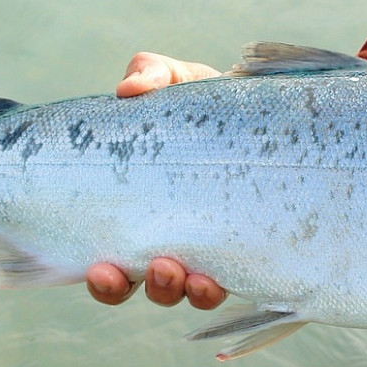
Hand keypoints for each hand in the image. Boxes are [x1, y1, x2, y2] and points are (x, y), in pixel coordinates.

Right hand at [85, 52, 227, 307]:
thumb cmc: (207, 102)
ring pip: (187, 291)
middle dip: (148, 287)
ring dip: (183, 290)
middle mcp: (171, 239)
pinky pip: (232, 280)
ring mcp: (210, 247)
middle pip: (148, 286)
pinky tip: (217, 278)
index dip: (104, 278)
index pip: (112, 260)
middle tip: (156, 270)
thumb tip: (129, 89)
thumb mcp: (176, 82)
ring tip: (188, 277)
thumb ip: (151, 75)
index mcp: (142, 213)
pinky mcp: (247, 247)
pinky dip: (219, 284)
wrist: (265, 111)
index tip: (100, 268)